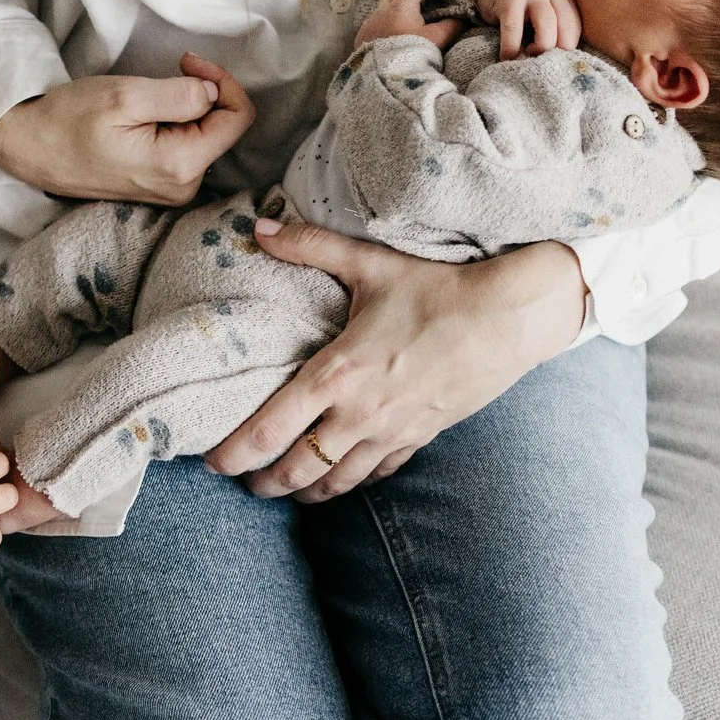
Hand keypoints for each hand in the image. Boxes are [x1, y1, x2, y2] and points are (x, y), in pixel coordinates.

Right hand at [0, 54, 254, 204]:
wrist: (30, 147)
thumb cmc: (70, 119)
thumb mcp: (126, 96)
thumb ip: (180, 95)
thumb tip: (215, 94)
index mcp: (180, 166)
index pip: (238, 118)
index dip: (223, 81)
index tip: (188, 62)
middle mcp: (183, 187)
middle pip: (224, 129)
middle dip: (207, 93)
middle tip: (174, 68)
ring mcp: (171, 190)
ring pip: (206, 137)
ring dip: (189, 107)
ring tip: (152, 93)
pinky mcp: (158, 185)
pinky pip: (187, 148)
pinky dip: (178, 123)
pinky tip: (148, 114)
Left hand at [207, 233, 586, 500]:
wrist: (508, 319)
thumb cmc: (437, 289)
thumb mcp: (369, 264)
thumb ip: (309, 246)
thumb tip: (258, 229)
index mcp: (336, 373)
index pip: (269, 429)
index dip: (233, 453)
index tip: (211, 461)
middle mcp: (358, 413)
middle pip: (295, 469)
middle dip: (262, 482)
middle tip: (242, 482)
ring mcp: (390, 432)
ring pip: (335, 482)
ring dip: (304, 491)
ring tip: (284, 489)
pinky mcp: (419, 438)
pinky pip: (376, 474)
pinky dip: (351, 481)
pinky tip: (340, 477)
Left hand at [354, 0, 466, 49]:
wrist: (383, 80)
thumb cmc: (411, 56)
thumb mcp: (437, 40)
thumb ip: (451, 25)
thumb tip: (461, 18)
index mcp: (400, 6)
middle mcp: (381, 11)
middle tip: (426, 2)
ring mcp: (369, 24)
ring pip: (385, 9)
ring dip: (398, 11)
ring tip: (412, 24)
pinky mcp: (361, 37)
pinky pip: (375, 24)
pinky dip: (386, 26)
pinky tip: (395, 39)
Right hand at [471, 0, 580, 59]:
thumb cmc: (522, 12)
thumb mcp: (545, 18)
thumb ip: (556, 33)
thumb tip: (561, 64)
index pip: (575, 30)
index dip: (564, 51)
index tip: (550, 60)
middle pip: (566, 29)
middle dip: (554, 52)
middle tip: (539, 62)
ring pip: (546, 27)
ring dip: (538, 49)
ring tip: (525, 57)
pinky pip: (514, 29)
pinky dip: (511, 48)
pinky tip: (507, 56)